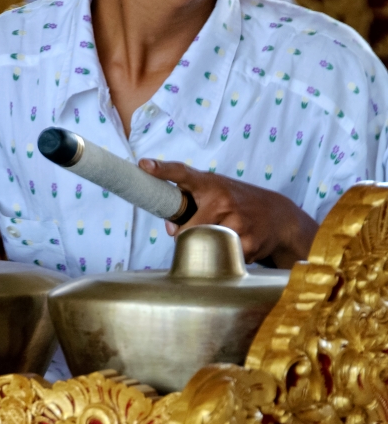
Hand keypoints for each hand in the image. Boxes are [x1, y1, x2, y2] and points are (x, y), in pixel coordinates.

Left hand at [139, 159, 317, 268]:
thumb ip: (189, 204)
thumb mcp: (216, 192)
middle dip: (187, 235)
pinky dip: (226, 255)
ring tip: (223, 234)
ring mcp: (236, 221)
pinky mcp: (247, 243)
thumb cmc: (237, 202)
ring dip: (208, 246)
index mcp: (210, 184)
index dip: (162, 170)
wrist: (279, 217)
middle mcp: (222, 200)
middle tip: (201, 229)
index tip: (144, 165)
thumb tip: (170, 229)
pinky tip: (239, 242)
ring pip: (203, 245)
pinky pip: (222, 257)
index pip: (182, 173)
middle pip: (186, 229)